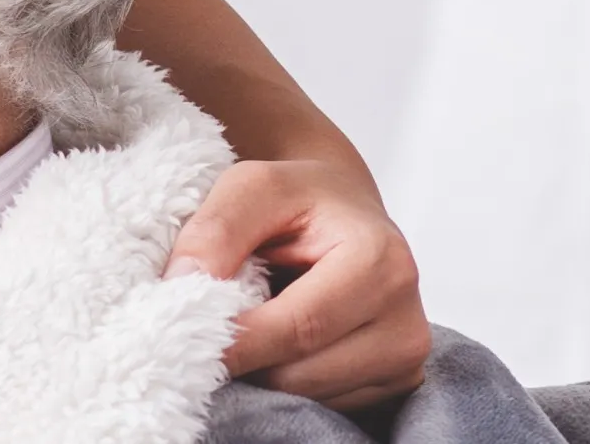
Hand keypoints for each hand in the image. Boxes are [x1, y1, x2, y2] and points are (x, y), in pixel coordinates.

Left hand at [169, 156, 431, 409]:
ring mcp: (406, 357)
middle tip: (206, 330)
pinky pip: (323, 403)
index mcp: (381, 263)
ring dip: (263, 371)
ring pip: (308, 396)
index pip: (299, 327)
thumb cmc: (300, 199)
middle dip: (244, 360)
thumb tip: (183, 283)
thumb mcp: (251, 186)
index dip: (236, 342)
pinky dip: (287, 379)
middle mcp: (406, 319)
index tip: (184, 340)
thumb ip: (215, 229)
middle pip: (301, 374)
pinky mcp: (396, 380)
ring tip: (252, 325)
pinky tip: (280, 343)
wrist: (344, 210)